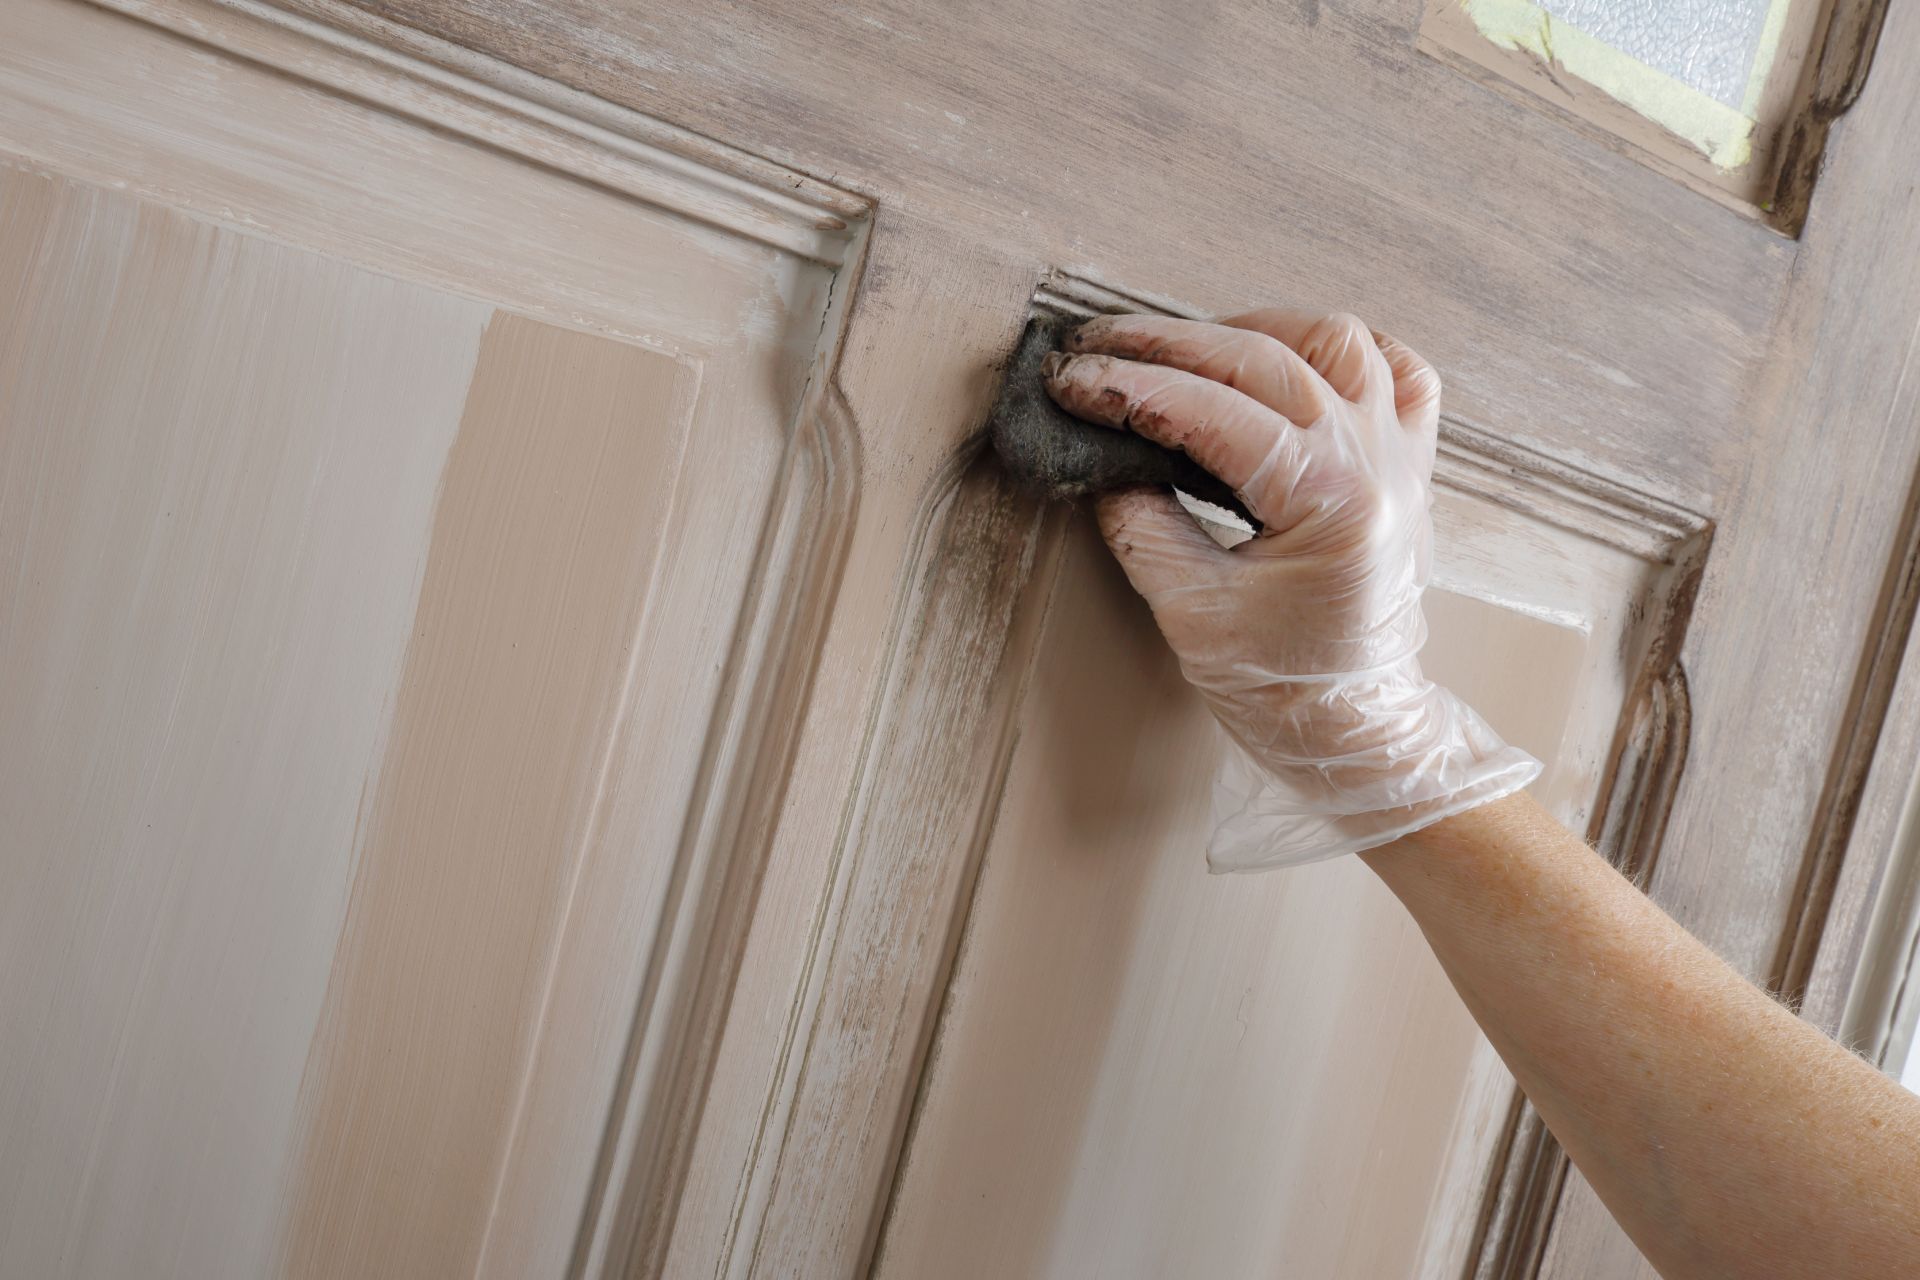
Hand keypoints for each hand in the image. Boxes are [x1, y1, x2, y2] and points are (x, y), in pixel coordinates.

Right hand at [1043, 309, 1538, 869]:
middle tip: (1096, 344)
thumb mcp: (1191, 614)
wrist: (1362, 732)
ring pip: (1336, 342)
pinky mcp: (1413, 466)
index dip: (1131, 388)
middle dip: (1167, 346)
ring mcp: (1402, 456)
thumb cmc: (1284, 690)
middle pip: (1262, 359)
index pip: (1213, 412)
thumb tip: (1105, 461)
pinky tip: (1297, 356)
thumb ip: (1143, 526)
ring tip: (1187, 346)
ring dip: (1254, 330)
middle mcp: (1377, 461)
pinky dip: (1346, 351)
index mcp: (1331, 500)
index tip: (1072, 379)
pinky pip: (1399, 372)